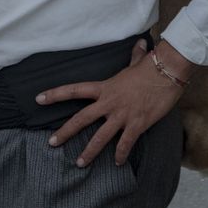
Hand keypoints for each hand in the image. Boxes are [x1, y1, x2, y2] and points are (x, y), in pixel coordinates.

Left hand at [40, 39, 186, 166]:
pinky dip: (121, 154)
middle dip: (65, 132)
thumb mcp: (138, 62)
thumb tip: (140, 43)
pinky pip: (126, 143)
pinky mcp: (137, 123)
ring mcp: (122, 115)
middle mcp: (109, 103)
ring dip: (89, 151)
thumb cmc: (152, 67)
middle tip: (52, 143)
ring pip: (100, 136)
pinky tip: (118, 163)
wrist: (168, 72)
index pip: (74, 90)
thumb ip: (135, 56)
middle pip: (81, 119)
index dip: (55, 94)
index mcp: (105, 88)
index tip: (39, 99)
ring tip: (80, 163)